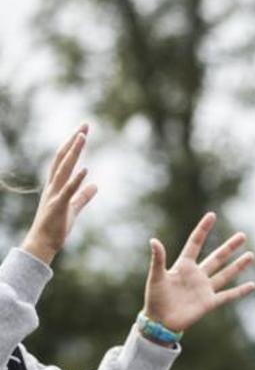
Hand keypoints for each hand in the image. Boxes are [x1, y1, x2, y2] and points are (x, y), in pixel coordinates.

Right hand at [22, 124, 97, 263]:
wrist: (43, 244)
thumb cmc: (56, 227)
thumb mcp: (74, 209)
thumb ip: (83, 196)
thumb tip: (95, 185)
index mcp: (57, 186)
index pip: (65, 160)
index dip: (73, 145)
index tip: (83, 131)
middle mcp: (53, 186)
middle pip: (63, 158)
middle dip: (73, 141)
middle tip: (85, 125)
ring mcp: (54, 195)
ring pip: (63, 169)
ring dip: (73, 152)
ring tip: (82, 137)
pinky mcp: (58, 206)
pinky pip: (67, 190)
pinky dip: (76, 179)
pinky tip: (85, 169)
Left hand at [143, 212, 254, 331]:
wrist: (159, 323)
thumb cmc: (155, 299)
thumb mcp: (156, 277)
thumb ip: (158, 259)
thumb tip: (153, 240)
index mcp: (184, 266)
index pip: (195, 243)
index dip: (203, 229)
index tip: (212, 215)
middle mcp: (197, 275)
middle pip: (217, 257)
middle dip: (230, 246)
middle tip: (242, 235)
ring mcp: (205, 289)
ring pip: (225, 274)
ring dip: (238, 265)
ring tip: (251, 255)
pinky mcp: (209, 302)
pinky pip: (228, 296)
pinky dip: (240, 291)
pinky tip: (252, 285)